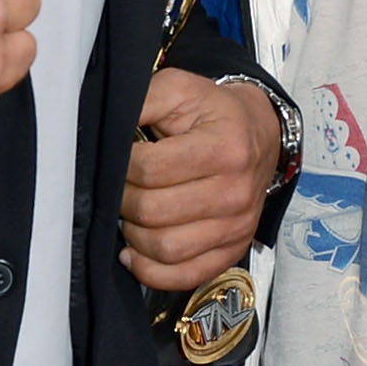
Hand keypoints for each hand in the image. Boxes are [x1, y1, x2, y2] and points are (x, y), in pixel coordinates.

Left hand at [121, 71, 281, 291]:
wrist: (259, 133)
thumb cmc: (214, 112)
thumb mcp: (179, 89)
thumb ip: (141, 99)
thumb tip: (107, 129)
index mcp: (224, 148)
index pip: (150, 170)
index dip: (122, 165)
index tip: (121, 157)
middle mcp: (235, 192)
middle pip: (153, 212)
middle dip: (123, 199)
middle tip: (122, 185)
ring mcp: (237, 226)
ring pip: (165, 249)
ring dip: (134, 233)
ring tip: (131, 213)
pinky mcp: (232, 249)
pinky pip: (185, 276)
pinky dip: (152, 271)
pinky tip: (136, 251)